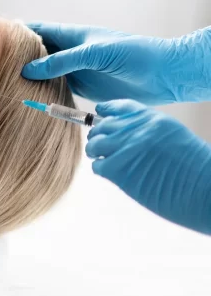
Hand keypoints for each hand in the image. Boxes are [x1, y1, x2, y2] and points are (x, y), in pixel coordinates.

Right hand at [21, 23, 210, 105]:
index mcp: (73, 35)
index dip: (17, 32)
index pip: (39, 30)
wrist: (163, 75)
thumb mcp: (94, 54)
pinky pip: (55, 87)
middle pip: (37, 51)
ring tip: (4, 83)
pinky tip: (28, 97)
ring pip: (44, 71)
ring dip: (28, 77)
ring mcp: (75, 69)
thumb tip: (28, 69)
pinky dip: (42, 91)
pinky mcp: (82, 86)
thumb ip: (62, 61)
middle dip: (17, 57)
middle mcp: (71, 51)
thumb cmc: (134, 55)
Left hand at [86, 99, 210, 234]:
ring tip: (102, 158)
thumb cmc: (193, 167)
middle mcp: (136, 129)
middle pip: (103, 126)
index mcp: (152, 118)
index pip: (120, 107)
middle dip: (99, 135)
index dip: (107, 110)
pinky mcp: (118, 169)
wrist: (203, 188)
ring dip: (96, 151)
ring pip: (95, 144)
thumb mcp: (173, 135)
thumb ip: (148, 130)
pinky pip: (98, 165)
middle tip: (101, 145)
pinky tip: (110, 172)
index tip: (99, 111)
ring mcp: (125, 147)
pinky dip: (101, 168)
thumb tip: (123, 133)